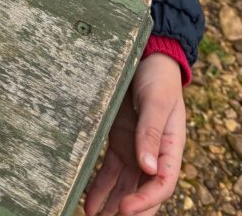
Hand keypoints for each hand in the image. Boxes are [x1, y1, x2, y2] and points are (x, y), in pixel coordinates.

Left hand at [85, 53, 184, 215]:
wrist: (145, 57)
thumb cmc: (157, 78)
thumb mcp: (156, 102)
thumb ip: (151, 133)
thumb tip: (149, 168)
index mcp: (170, 148)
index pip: (161, 184)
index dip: (145, 200)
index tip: (125, 208)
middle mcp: (153, 154)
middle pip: (143, 192)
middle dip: (128, 211)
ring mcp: (135, 149)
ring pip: (124, 187)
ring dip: (111, 205)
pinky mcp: (118, 142)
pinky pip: (109, 170)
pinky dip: (100, 187)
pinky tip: (88, 202)